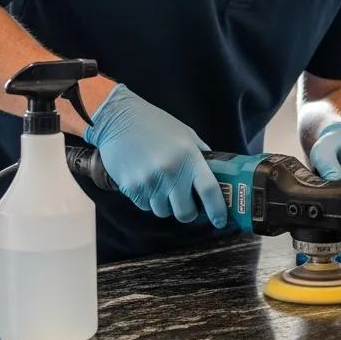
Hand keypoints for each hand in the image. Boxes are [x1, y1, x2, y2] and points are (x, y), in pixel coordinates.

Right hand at [84, 84, 226, 227]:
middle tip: (187, 203)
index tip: (221, 220)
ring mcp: (149, 182)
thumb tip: (216, 175)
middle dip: (189, 212)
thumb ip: (201, 155)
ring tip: (163, 187)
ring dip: (166, 205)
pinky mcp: (131, 187)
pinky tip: (147, 182)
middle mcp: (171, 172)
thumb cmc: (157, 125)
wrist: (119, 119)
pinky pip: (145, 206)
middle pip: (185, 212)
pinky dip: (149, 200)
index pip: (209, 191)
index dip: (217, 210)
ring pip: (164, 212)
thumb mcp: (187, 135)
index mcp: (190, 158)